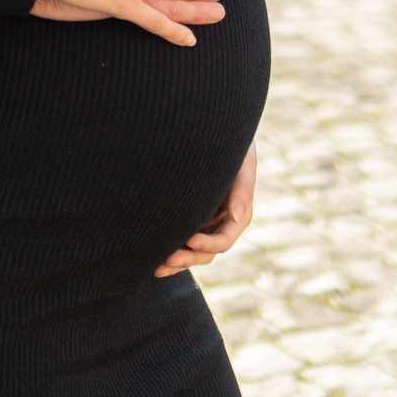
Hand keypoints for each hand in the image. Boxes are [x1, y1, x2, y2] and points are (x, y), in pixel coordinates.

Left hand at [155, 144, 256, 276]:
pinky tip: (153, 259)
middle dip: (188, 258)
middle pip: (207, 252)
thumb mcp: (243, 160)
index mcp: (238, 214)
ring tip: (156, 267)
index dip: (208, 244)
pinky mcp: (190, 218)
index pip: (224, 239)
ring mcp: (206, 223)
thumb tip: (238, 217)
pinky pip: (181, 241)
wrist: (213, 129)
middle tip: (167, 259)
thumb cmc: (232, 143)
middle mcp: (222, 223)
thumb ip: (243, 188)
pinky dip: (170, 251)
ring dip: (177, 262)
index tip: (190, 240)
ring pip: (193, 252)